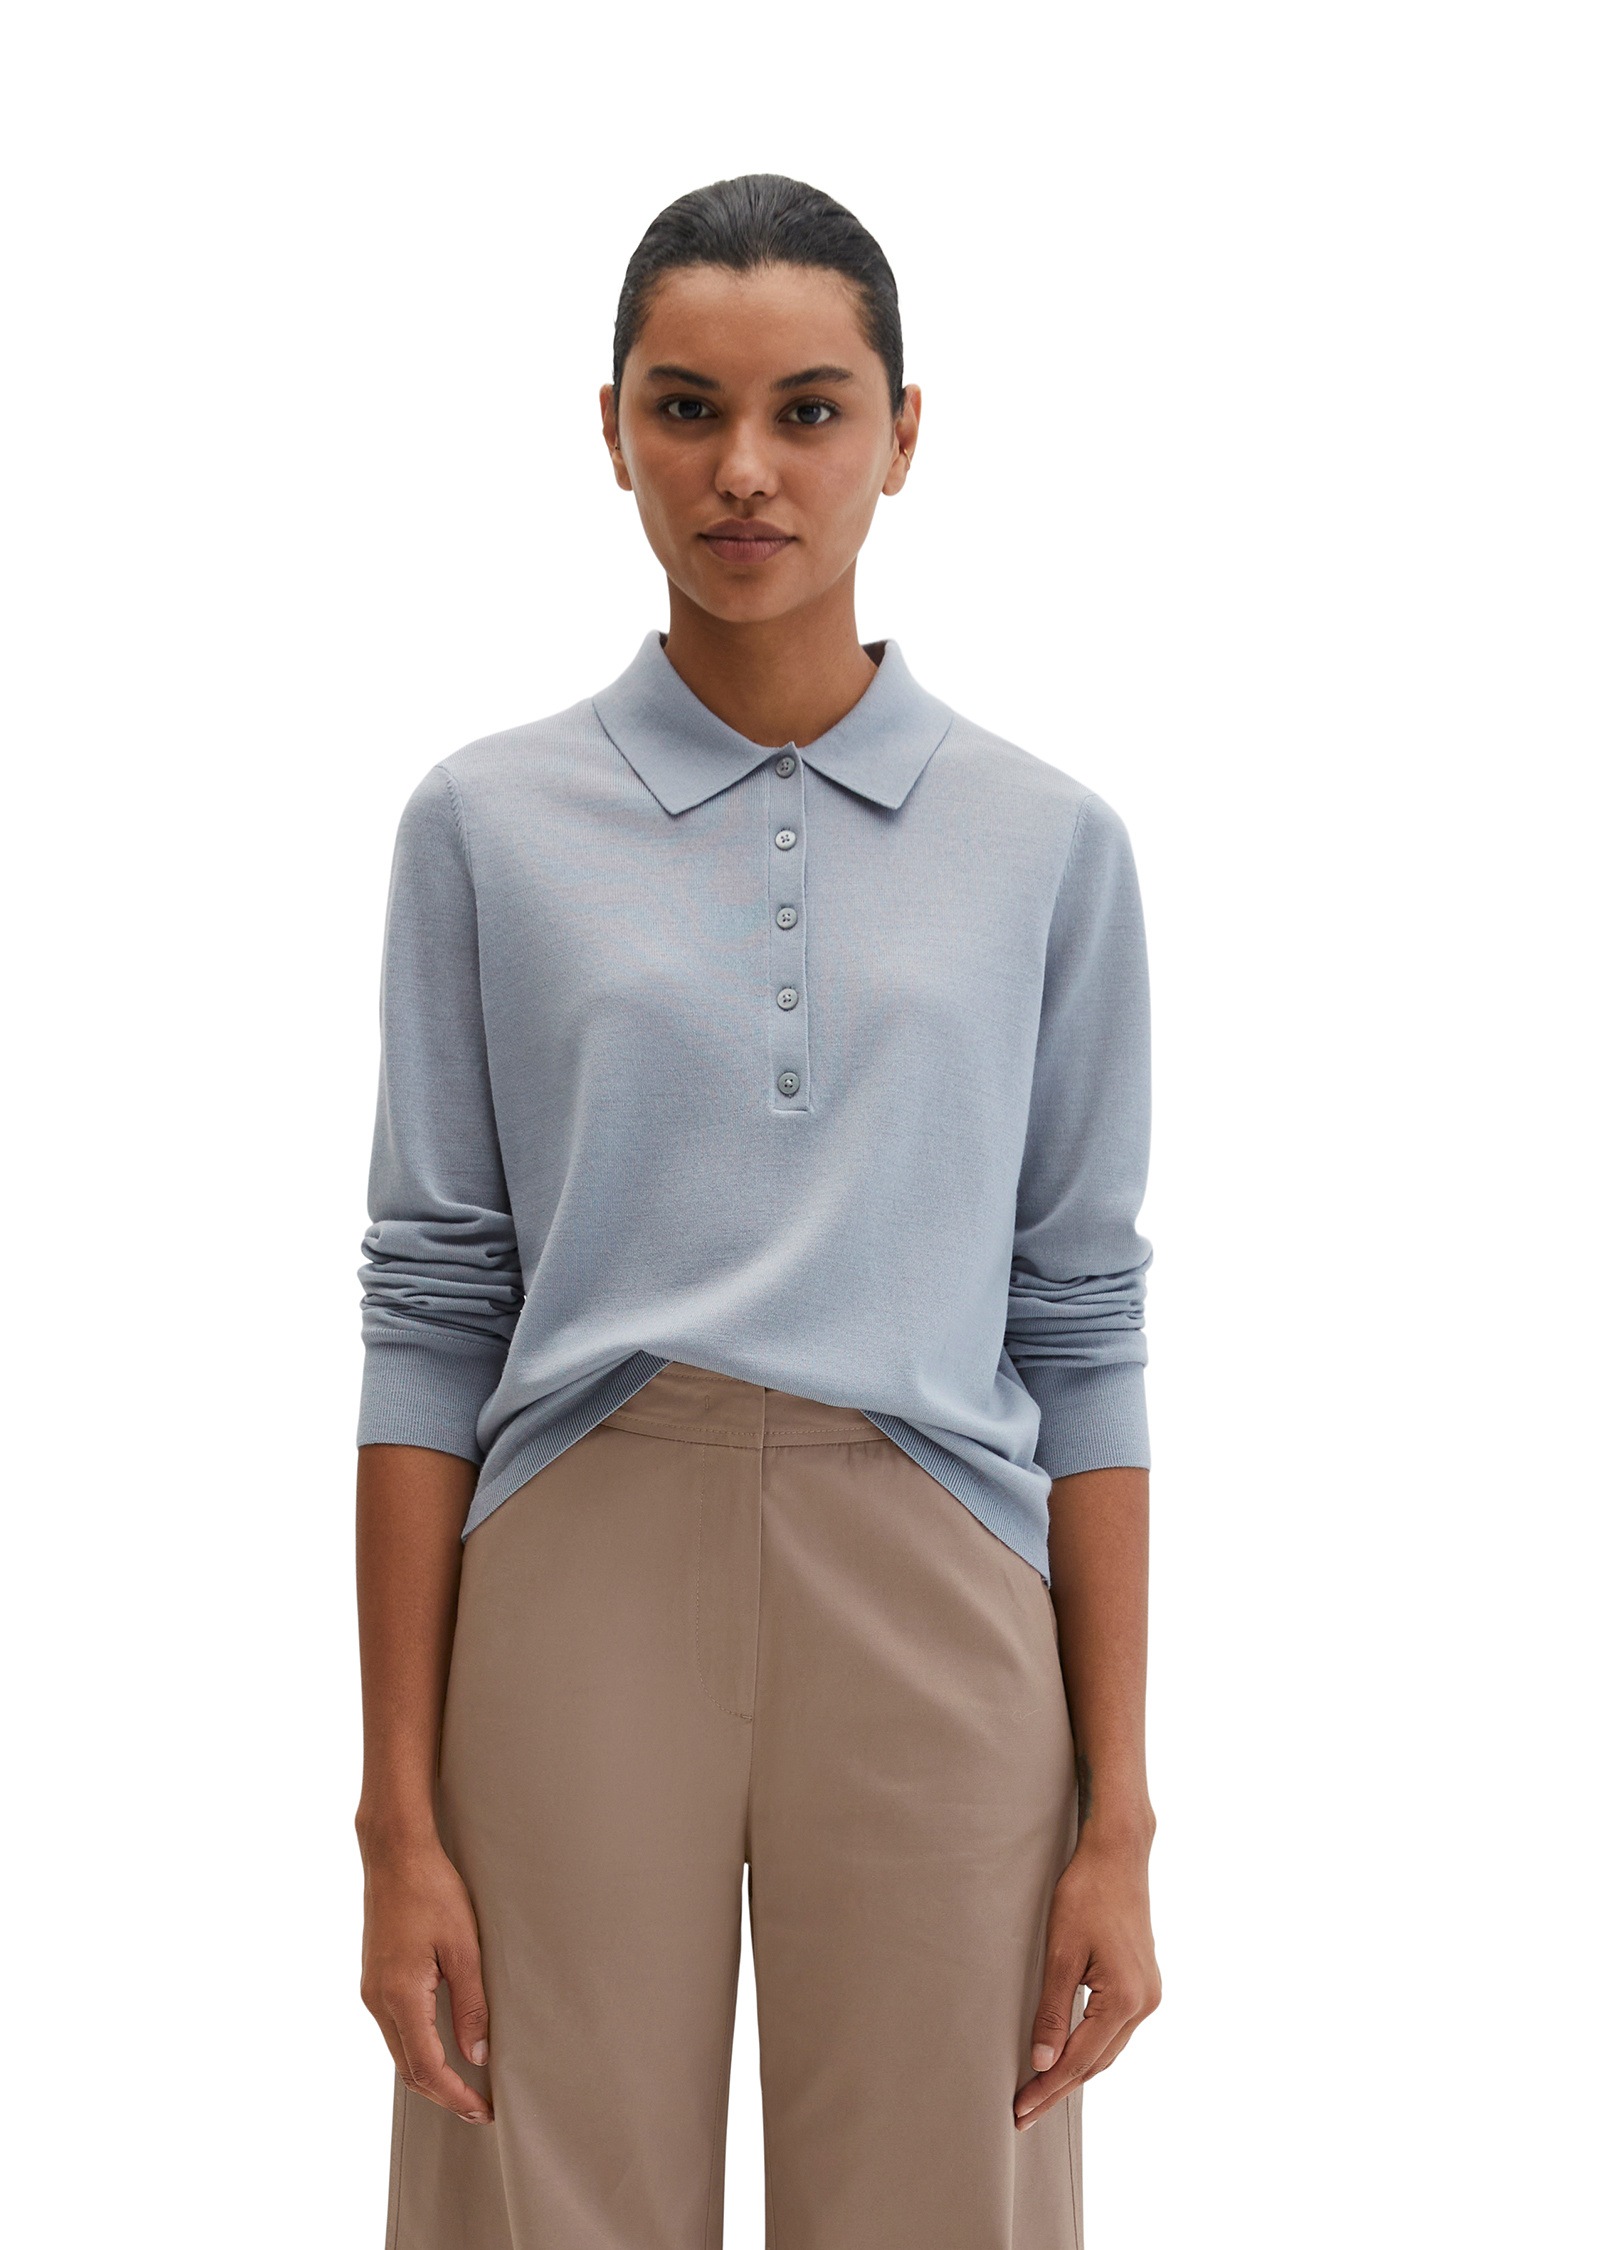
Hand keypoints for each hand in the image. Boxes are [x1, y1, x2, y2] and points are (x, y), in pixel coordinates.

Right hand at [359, 1829, 493, 2123]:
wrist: (395, 1853)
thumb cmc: (432, 1890)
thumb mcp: (464, 1947)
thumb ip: (471, 2005)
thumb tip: (479, 2055)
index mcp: (400, 1995)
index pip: (426, 2067)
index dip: (455, 2095)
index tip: (482, 2110)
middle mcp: (378, 2000)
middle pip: (408, 2069)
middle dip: (443, 2094)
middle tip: (479, 2107)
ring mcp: (372, 1990)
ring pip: (399, 2052)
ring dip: (430, 2074)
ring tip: (466, 2084)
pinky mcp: (375, 1979)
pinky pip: (394, 2029)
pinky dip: (418, 2049)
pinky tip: (443, 2048)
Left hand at [1014, 1832, 1159, 2128]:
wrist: (1118, 1855)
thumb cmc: (1085, 1894)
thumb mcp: (1061, 1951)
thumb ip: (1053, 2010)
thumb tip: (1043, 2063)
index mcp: (1125, 1999)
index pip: (1078, 2060)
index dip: (1047, 2088)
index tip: (1019, 2111)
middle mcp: (1145, 2004)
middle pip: (1096, 2062)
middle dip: (1058, 2088)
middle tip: (1023, 2113)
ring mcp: (1149, 1995)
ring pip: (1108, 2050)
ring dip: (1075, 2071)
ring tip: (1040, 2092)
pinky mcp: (1144, 1984)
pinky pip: (1115, 2031)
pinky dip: (1090, 2048)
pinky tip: (1069, 2055)